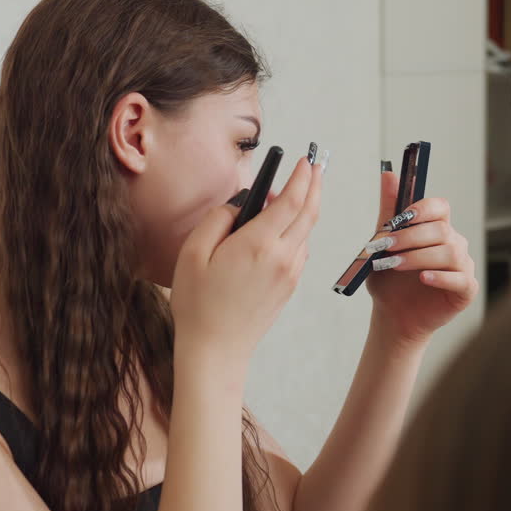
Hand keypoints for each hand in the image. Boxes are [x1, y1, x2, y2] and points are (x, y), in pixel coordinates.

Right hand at [170, 156, 321, 385]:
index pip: (292, 200)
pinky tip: (280, 228)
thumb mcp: (194, 253)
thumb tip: (240, 205)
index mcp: (260, 244)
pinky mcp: (289, 287)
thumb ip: (218, 219)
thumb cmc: (198, 304)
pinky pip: (299, 250)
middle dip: (315, 185)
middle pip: (309, 212)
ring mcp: (290, 274)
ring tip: (287, 195)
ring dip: (304, 209)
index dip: (302, 176)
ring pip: (306, 232)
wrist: (216, 350)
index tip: (305, 159)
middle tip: (316, 166)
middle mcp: (283, 257)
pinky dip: (297, 231)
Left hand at [365, 170, 477, 344]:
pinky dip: (441, 277)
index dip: (423, 208)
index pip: (440, 207)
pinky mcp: (466, 290)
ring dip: (419, 256)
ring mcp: (462, 266)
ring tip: (395, 265)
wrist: (392, 316)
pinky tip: (423, 279)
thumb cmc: (390, 281)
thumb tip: (388, 174)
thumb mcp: (383, 244)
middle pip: (442, 230)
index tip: (401, 217)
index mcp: (436, 229)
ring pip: (450, 252)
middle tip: (386, 247)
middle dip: (410, 237)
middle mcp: (453, 243)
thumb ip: (388, 211)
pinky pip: (461, 278)